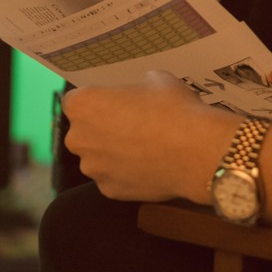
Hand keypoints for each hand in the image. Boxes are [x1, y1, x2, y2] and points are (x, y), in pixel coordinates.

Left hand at [62, 72, 238, 203]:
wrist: (195, 151)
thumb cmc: (172, 107)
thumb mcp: (156, 80)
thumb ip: (135, 88)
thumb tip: (138, 96)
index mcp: (82, 105)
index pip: (76, 100)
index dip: (97, 101)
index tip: (116, 103)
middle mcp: (78, 138)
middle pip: (84, 131)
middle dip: (102, 128)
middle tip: (133, 126)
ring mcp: (92, 168)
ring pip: (98, 157)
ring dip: (113, 153)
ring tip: (144, 149)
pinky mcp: (109, 191)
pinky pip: (113, 178)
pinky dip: (126, 174)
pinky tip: (149, 167)